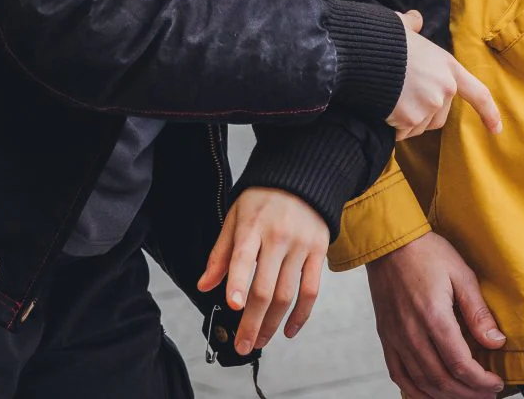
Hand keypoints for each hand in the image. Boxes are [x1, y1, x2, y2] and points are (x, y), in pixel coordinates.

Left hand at [197, 187, 329, 354]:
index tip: (233, 305)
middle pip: (266, 287)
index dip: (238, 282)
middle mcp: (279, 237)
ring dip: (272, 324)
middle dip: (252, 322)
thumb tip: (205, 285)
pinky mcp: (318, 252)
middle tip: (242, 345)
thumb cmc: (263, 200)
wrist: (302, 178)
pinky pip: (311, 290)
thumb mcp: (235, 218)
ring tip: (259, 340)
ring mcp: (301, 246)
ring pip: (287, 294)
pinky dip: (301, 315)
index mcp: (253, 227)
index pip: (244, 257)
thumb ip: (220, 254)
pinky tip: (289, 330)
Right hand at [365, 231, 505, 398]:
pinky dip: (416, 392)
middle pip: (442, 380)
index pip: (460, 364)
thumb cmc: (428, 253)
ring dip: (446, 397)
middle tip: (487, 394)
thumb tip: (496, 342)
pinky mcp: (386, 338)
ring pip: (421, 383)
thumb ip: (478, 312)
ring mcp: (396, 338)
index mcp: (434, 317)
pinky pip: (399, 375)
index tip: (497, 384)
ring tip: (467, 396)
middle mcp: (411, 333)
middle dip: (468, 393)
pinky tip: (432, 394)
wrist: (390, 244)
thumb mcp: (462, 274)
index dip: (481, 381)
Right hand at [391, 10, 502, 139]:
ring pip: (418, 127)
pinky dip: (391, 126)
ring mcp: (429, 105)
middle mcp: (444, 89)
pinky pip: (401, 132)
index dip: (489, 113)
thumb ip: (413, 25)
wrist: (363, 52)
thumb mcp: (404, 27)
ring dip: (405, 121)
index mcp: (449, 67)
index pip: (478, 93)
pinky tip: (382, 107)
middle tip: (401, 97)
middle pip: (439, 117)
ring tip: (389, 98)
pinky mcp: (410, 119)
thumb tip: (414, 19)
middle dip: (422, 114)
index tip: (496, 129)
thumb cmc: (384, 38)